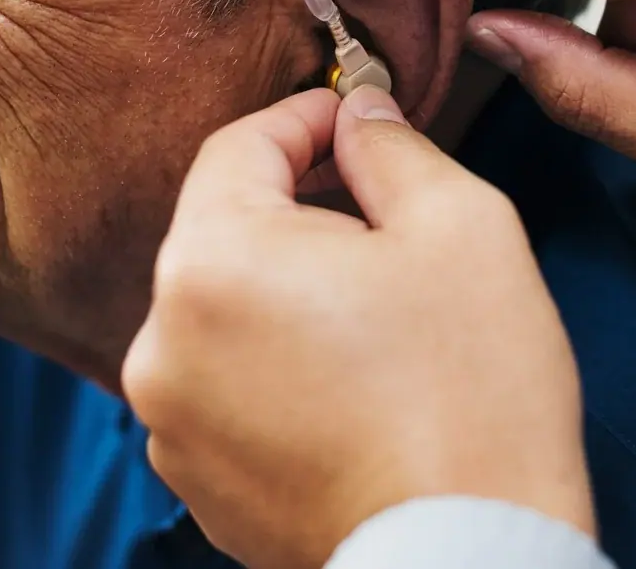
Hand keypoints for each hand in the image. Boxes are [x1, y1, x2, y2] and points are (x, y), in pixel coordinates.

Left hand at [122, 87, 592, 568]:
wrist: (467, 560)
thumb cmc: (473, 395)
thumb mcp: (460, 226)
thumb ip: (392, 146)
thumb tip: (360, 112)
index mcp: (213, 260)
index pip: (239, 145)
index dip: (305, 118)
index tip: (357, 121)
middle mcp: (162, 340)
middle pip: (225, 227)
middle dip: (301, 206)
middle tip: (385, 217)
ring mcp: (170, 420)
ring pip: (226, 305)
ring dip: (288, 285)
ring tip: (377, 312)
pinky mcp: (195, 478)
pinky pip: (225, 380)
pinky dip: (275, 359)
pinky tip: (351, 379)